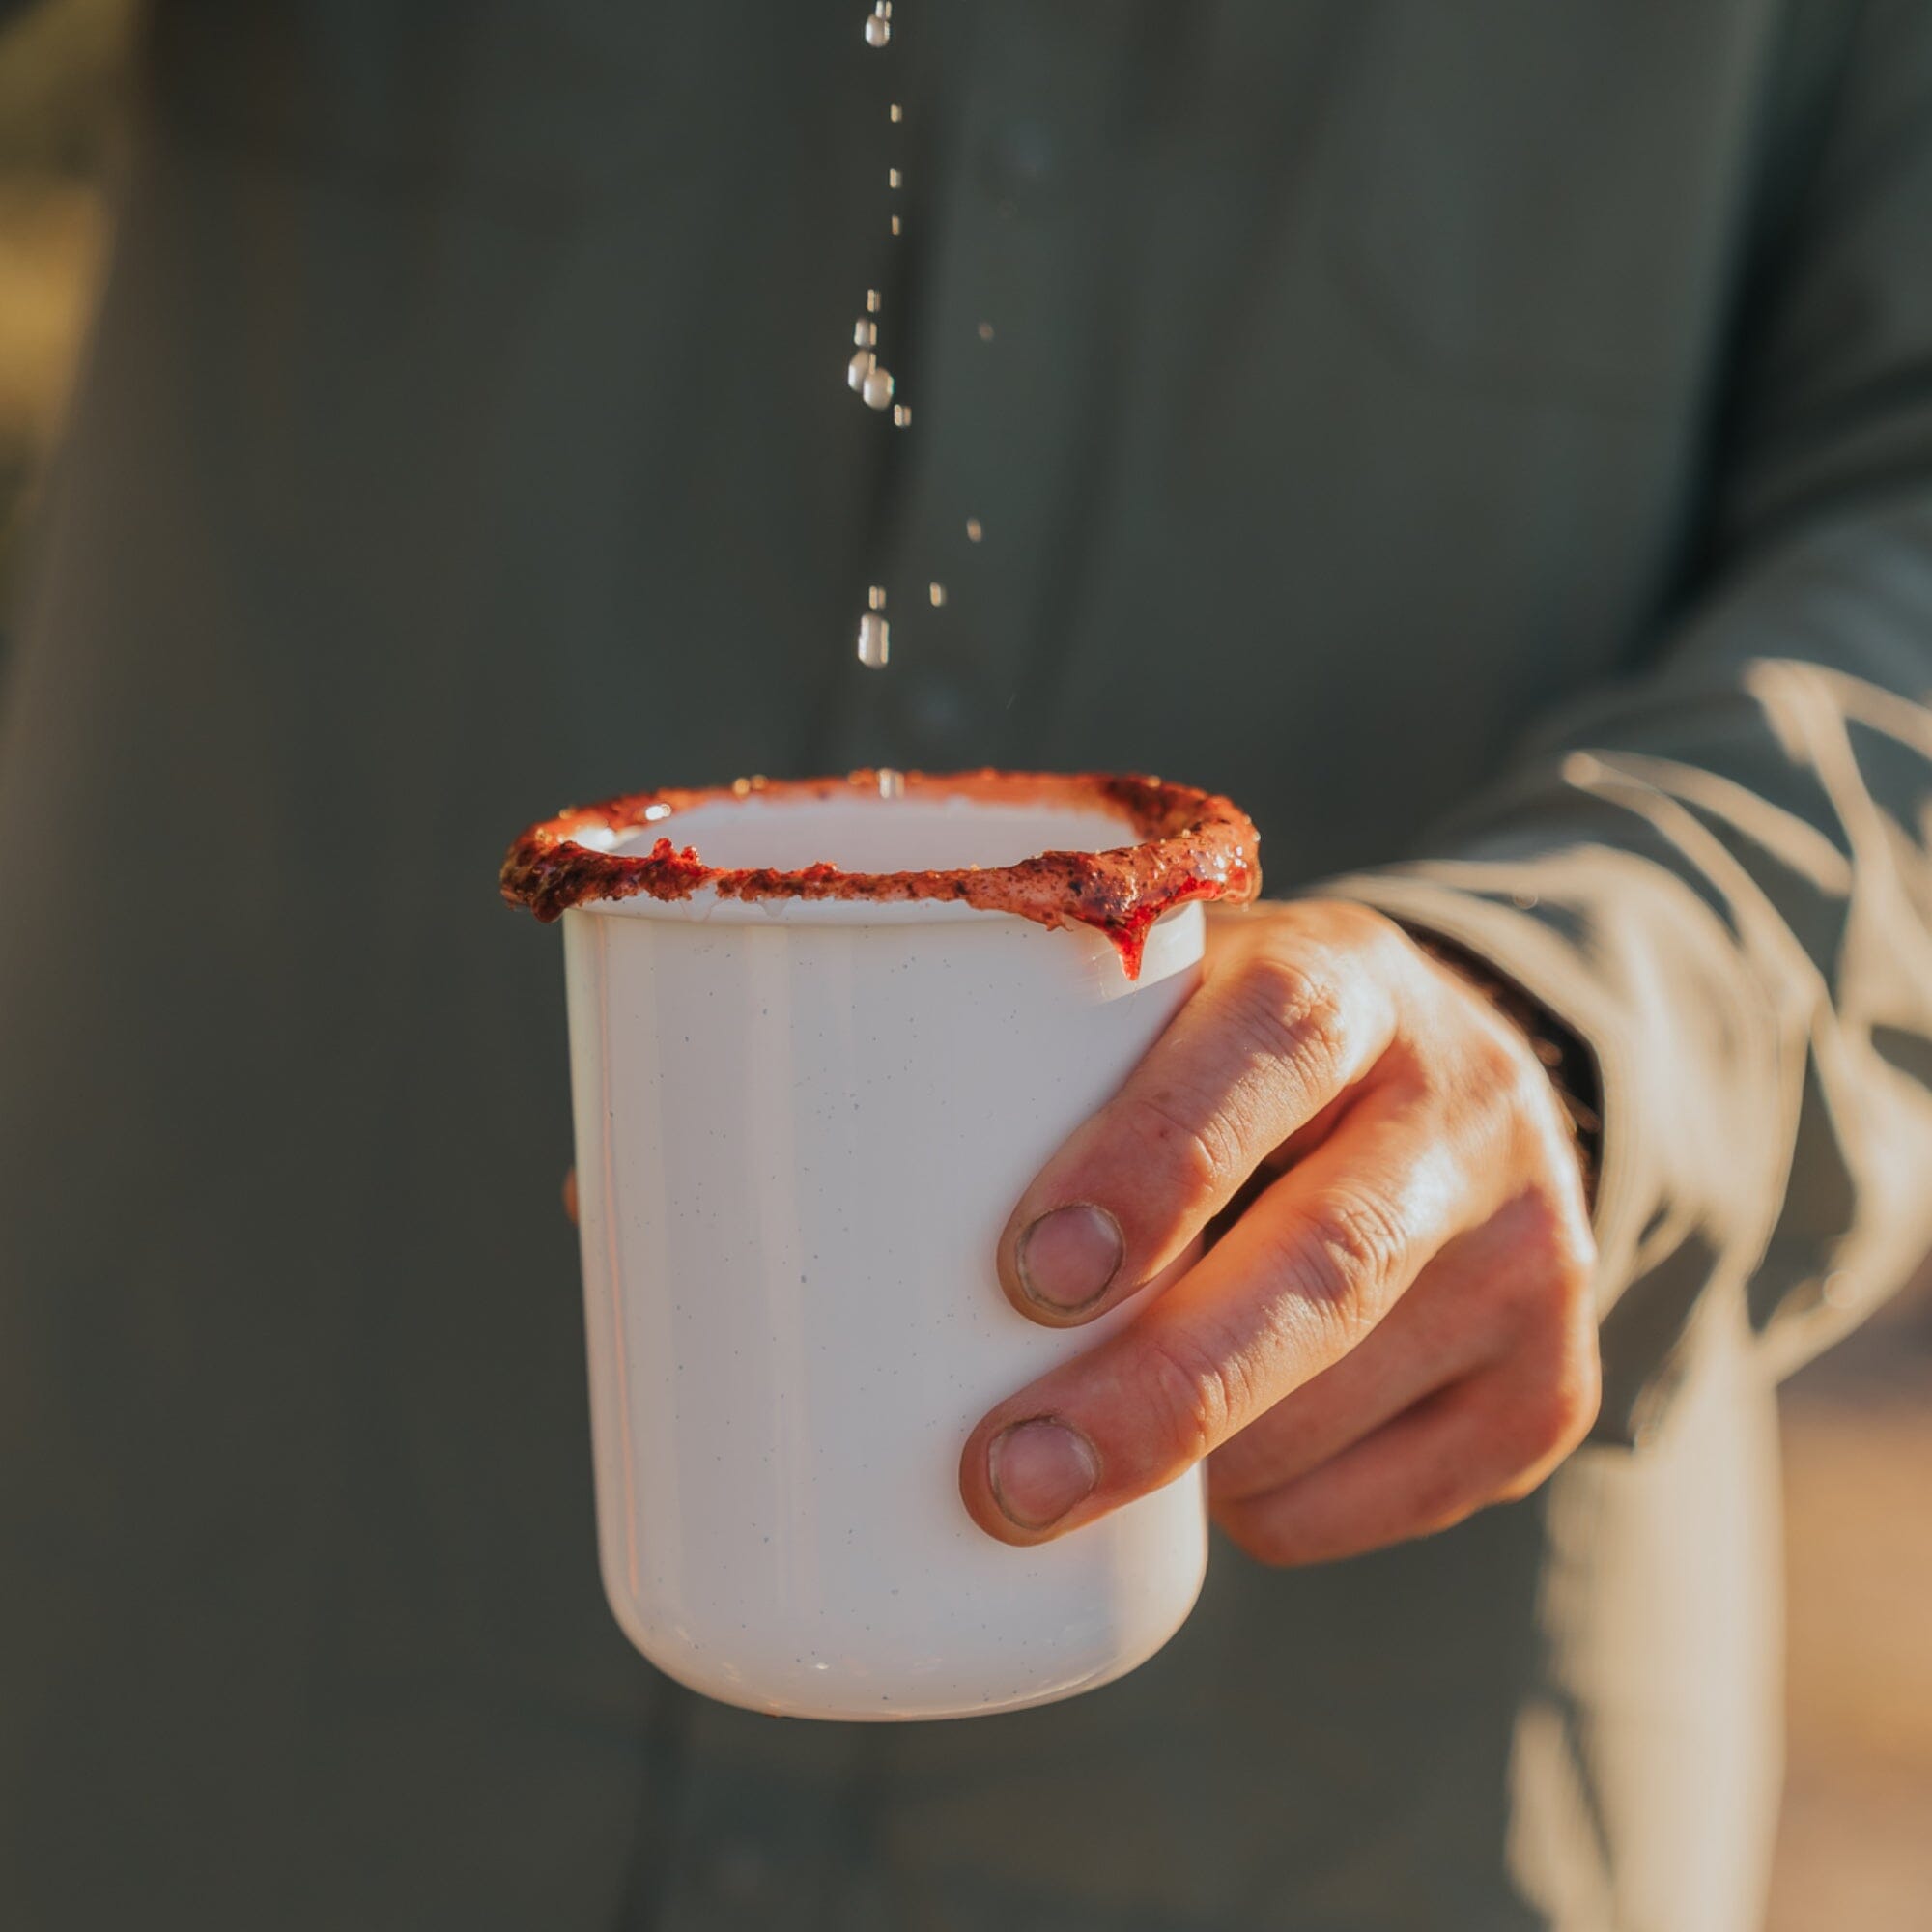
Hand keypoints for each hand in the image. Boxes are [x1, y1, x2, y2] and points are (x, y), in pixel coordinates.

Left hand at [960, 900, 1600, 1565]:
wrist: (1454, 1091)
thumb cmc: (1229, 1063)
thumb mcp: (1166, 1009)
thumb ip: (1048, 1071)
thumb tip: (830, 1228)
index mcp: (1345, 981)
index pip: (1270, 1042)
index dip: (1157, 1158)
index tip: (1030, 1276)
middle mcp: (1464, 1102)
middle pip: (1325, 1262)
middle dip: (1158, 1391)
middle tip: (1008, 1479)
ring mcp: (1532, 1248)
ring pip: (1344, 1402)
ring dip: (1196, 1466)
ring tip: (1088, 1445)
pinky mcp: (1557, 1379)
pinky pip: (1396, 1496)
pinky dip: (1276, 1512)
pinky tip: (1227, 1470)